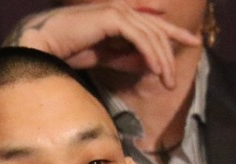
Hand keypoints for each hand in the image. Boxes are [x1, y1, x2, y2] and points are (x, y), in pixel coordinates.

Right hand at [6, 1, 201, 89]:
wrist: (43, 46)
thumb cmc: (67, 51)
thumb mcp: (105, 57)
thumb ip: (126, 58)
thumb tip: (148, 64)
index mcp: (118, 17)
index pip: (152, 23)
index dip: (173, 32)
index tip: (192, 41)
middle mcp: (120, 10)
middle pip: (156, 29)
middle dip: (171, 52)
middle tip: (173, 80)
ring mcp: (116, 11)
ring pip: (150, 34)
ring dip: (162, 59)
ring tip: (167, 81)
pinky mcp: (111, 17)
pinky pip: (140, 37)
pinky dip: (150, 54)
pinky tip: (156, 69)